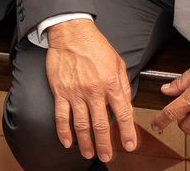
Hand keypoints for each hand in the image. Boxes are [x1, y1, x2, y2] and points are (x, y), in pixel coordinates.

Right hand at [44, 19, 137, 162]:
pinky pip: (61, 116)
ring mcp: (75, 92)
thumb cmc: (95, 46)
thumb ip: (123, 86)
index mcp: (111, 83)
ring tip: (89, 154)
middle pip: (101, 125)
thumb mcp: (117, 63)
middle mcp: (94, 91)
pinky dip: (63, 131)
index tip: (129, 145)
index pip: (123, 114)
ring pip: (81, 125)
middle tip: (107, 156)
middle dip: (105, 145)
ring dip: (86, 143)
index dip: (128, 133)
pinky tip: (67, 142)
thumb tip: (126, 107)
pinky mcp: (60, 91)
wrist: (71, 32)